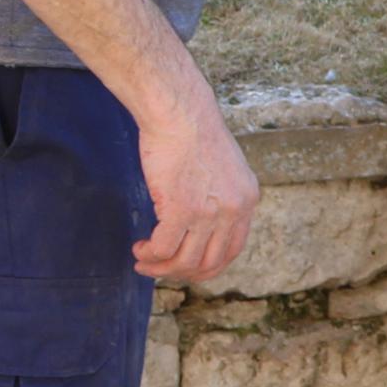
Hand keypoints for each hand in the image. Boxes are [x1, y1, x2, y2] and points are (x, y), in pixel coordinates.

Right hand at [131, 85, 259, 283]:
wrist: (180, 113)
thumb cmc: (192, 133)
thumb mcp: (223, 168)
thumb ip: (220, 196)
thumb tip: (202, 223)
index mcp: (246, 201)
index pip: (233, 250)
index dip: (208, 265)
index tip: (187, 267)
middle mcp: (233, 211)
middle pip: (210, 263)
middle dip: (182, 273)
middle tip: (160, 269)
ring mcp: (209, 212)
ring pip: (185, 261)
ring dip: (162, 268)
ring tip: (144, 261)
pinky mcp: (182, 209)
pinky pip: (164, 248)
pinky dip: (150, 255)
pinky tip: (141, 248)